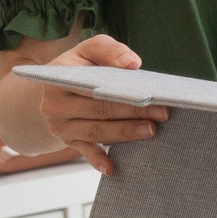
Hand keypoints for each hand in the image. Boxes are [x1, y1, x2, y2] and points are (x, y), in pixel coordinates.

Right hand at [38, 34, 167, 175]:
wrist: (54, 87)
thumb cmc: (80, 65)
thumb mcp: (90, 49)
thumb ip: (110, 50)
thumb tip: (132, 64)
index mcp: (59, 80)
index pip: (95, 88)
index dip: (124, 94)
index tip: (152, 96)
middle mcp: (55, 106)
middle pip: (99, 111)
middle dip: (132, 114)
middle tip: (162, 114)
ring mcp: (61, 126)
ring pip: (96, 132)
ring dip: (124, 133)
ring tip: (151, 131)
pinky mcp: (69, 141)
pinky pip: (85, 152)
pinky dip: (98, 161)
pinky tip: (113, 168)